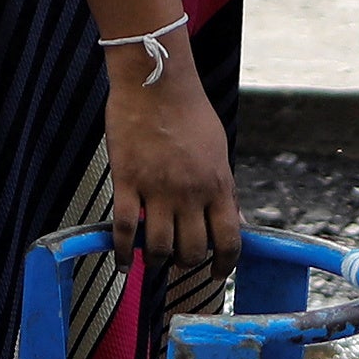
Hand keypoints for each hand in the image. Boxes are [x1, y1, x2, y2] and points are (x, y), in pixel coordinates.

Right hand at [103, 63, 240, 272]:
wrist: (156, 83)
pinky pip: (124, 229)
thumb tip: (237, 222)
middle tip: (178, 262)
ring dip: (156, 261)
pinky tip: (122, 262)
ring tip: (152, 260)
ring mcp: (157, 189)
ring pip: (159, 247)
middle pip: (192, 250)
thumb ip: (226, 191)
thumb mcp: (219, 152)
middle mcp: (190, 192)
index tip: (216, 274)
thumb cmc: (189, 113)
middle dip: (186, 264)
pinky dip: (122, 253)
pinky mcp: (128, 181)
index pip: (229, 240)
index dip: (224, 265)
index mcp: (218, 184)